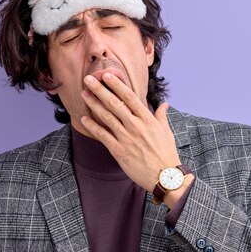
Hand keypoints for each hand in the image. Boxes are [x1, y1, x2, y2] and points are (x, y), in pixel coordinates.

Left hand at [80, 73, 180, 191]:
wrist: (165, 176)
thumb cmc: (167, 154)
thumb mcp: (166, 132)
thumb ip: (161, 116)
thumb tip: (163, 104)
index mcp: (148, 119)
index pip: (130, 97)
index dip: (117, 85)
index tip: (107, 75)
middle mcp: (136, 126)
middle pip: (115, 103)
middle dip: (100, 90)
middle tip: (88, 79)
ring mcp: (126, 138)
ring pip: (107, 117)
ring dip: (93, 104)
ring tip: (84, 94)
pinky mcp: (119, 151)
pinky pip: (103, 136)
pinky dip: (93, 126)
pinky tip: (84, 119)